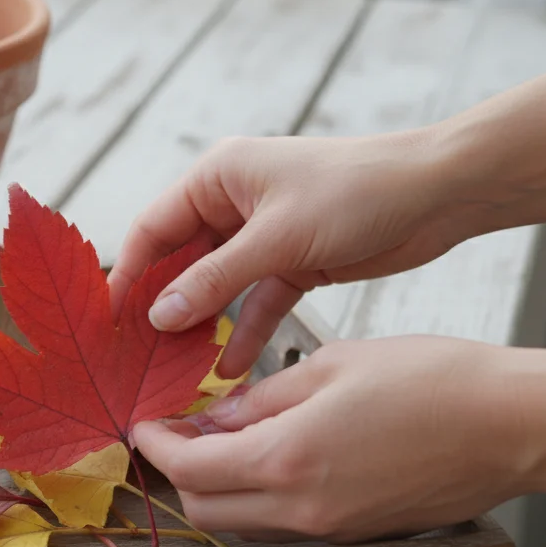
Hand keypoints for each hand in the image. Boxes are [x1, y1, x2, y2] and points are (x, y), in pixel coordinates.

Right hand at [108, 133, 485, 377]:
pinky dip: (244, 332)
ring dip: (201, 324)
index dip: (128, 274)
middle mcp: (232, 201)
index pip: (153, 229)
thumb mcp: (277, 240)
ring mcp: (262, 233)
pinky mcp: (292, 260)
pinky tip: (229, 370)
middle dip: (162, 307)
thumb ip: (214, 280)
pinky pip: (255, 301)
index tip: (108, 321)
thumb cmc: (356, 193)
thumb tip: (158, 315)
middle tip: (137, 356)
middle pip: (180, 260)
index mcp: (218, 176)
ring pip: (216, 286)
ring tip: (176, 370)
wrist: (437, 193)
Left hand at [130, 336, 537, 542]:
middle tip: (174, 432)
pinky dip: (258, 497)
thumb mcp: (329, 367)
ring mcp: (332, 528)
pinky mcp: (356, 533)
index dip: (156, 446)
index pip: (190, 469)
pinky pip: (283, 525)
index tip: (145, 423)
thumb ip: (260, 398)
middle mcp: (304, 507)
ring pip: (242, 522)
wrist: (511, 424)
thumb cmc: (431, 380)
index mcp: (288, 459)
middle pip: (206, 508)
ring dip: (216, 487)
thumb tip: (213, 416)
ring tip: (218, 440)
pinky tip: (267, 456)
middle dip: (176, 473)